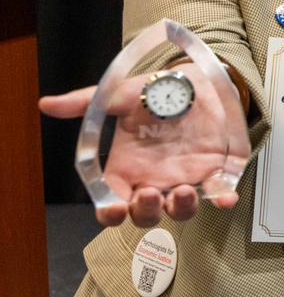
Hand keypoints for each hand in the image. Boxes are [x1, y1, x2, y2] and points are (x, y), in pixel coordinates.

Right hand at [40, 70, 241, 228]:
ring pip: (179, 211)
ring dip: (180, 209)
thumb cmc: (154, 93)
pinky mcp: (214, 172)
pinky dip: (221, 198)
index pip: (112, 203)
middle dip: (145, 212)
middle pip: (144, 214)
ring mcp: (183, 179)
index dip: (110, 212)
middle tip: (149, 193)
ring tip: (182, 191)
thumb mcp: (120, 95)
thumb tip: (46, 104)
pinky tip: (225, 198)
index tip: (113, 207)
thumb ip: (85, 103)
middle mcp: (153, 180)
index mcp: (126, 169)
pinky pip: (218, 192)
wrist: (196, 81)